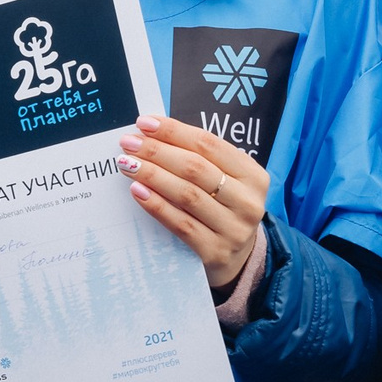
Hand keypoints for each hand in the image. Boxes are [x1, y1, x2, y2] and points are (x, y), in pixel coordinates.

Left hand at [118, 115, 268, 286]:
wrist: (237, 258)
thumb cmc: (223, 208)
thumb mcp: (224, 181)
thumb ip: (199, 158)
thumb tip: (151, 133)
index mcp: (253, 176)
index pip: (209, 145)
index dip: (174, 131)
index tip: (144, 123)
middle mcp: (247, 202)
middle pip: (196, 168)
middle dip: (157, 151)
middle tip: (129, 143)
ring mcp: (233, 229)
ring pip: (187, 195)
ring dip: (152, 175)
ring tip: (127, 164)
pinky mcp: (215, 251)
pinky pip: (180, 224)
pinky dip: (156, 205)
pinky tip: (137, 191)